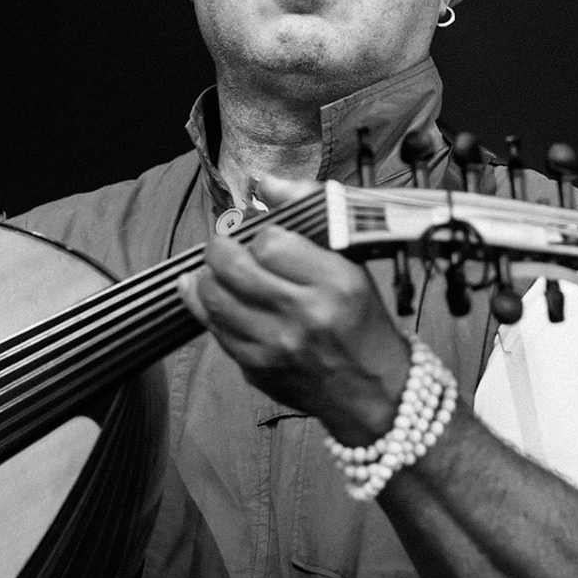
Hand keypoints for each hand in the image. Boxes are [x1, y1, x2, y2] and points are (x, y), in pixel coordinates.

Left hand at [177, 175, 411, 444]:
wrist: (374, 393)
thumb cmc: (361, 320)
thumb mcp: (350, 265)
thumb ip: (307, 217)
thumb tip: (263, 183)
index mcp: (336, 284)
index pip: (271, 242)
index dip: (259, 234)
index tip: (264, 238)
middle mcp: (305, 316)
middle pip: (233, 268)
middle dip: (219, 248)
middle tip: (223, 245)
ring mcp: (276, 347)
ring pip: (213, 298)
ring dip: (206, 277)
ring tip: (217, 270)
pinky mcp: (256, 369)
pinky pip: (213, 329)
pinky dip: (203, 306)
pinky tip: (205, 293)